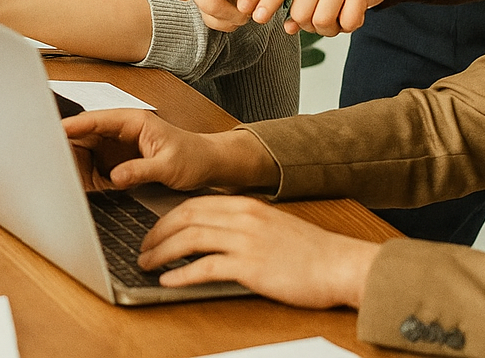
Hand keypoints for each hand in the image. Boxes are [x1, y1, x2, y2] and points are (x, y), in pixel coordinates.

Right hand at [63, 108, 205, 191]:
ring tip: (58, 176)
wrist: (207, 165)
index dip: (74, 125)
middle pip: (85, 136)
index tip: (56, 132)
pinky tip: (75, 186)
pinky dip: (84, 176)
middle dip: (67, 146)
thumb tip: (116, 176)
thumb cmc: (193, 157)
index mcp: (133, 121)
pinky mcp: (117, 163)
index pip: (96, 120)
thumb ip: (141, 170)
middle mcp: (121, 132)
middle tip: (50, 161)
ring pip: (86, 152)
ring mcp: (117, 147)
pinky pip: (95, 168)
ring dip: (74, 163)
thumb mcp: (169, 165)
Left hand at [136, 195, 377, 309]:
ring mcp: (246, 240)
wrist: (342, 264)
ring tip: (147, 264)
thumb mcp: (272, 226)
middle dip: (157, 233)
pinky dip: (183, 273)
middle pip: (185, 218)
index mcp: (246, 205)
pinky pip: (206, 267)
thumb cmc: (311, 252)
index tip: (154, 231)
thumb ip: (243, 225)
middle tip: (143, 248)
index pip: (194, 205)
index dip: (167, 218)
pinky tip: (169, 280)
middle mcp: (243, 217)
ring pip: (190, 239)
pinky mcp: (251, 266)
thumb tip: (213, 235)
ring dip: (162, 252)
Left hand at [254, 0, 390, 35]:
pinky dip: (347, 27)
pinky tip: (349, 15)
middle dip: (307, 25)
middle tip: (317, 19)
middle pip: (301, 12)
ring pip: (322, 21)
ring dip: (327, 29)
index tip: (257, 18)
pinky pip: (347, 23)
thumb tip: (288, 28)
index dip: (266, 1)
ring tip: (333, 19)